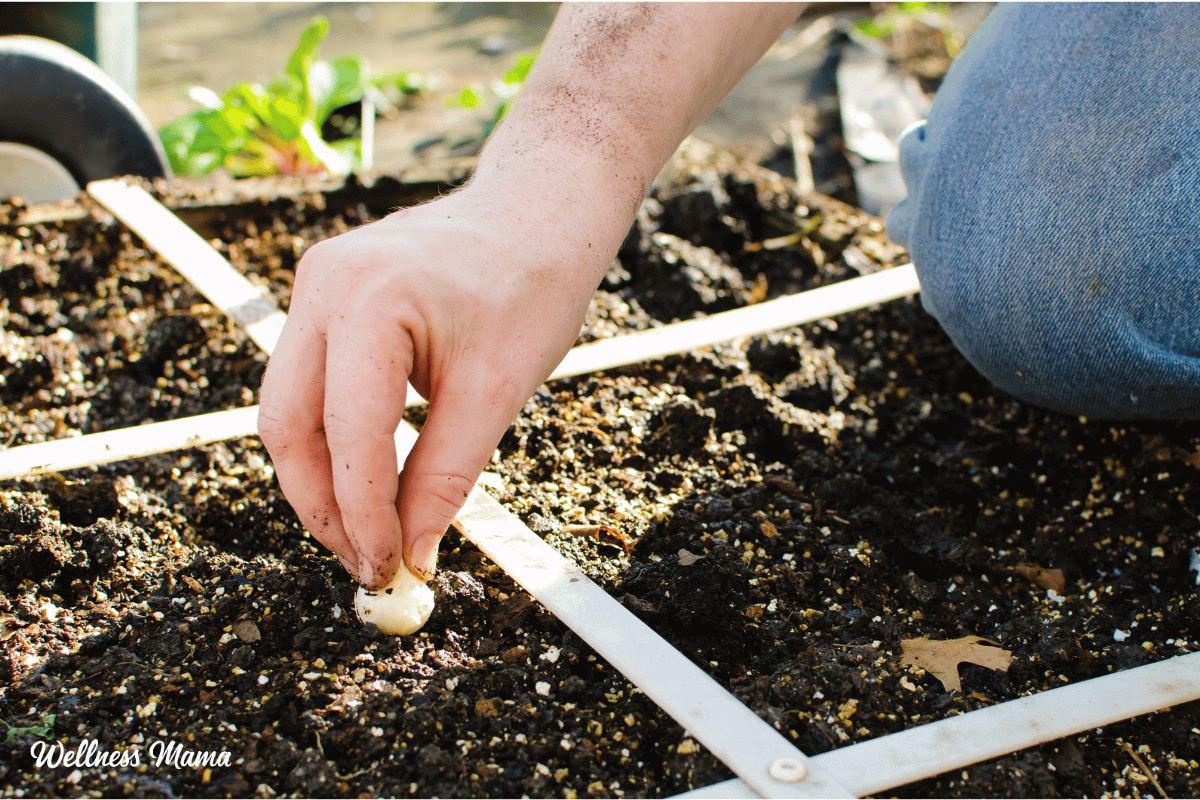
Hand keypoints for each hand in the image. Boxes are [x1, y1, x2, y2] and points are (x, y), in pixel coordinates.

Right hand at [257, 186, 608, 587]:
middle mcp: (323, 285)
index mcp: (367, 299)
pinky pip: (310, 382)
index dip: (362, 512)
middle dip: (321, 504)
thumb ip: (446, 475)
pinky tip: (368, 479)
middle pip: (288, 423)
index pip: (348, 431)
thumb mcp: (497, 390)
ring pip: (290, 408)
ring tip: (369, 532)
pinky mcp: (325, 297)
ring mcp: (315, 286)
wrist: (537, 212)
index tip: (386, 568)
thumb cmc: (531, 285)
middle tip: (365, 561)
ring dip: (322, 476)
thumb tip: (413, 553)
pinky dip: (333, 438)